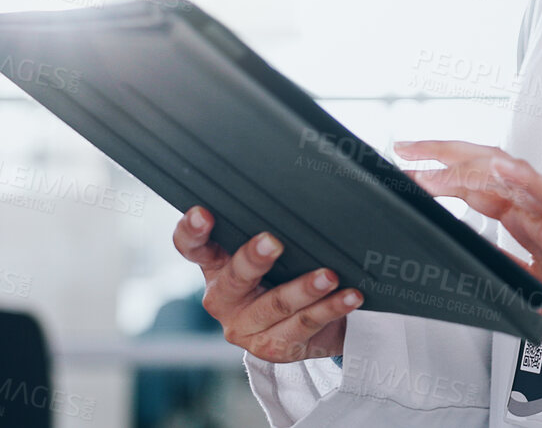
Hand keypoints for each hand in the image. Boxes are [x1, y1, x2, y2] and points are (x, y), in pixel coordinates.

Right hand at [172, 206, 365, 362]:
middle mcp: (224, 298)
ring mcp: (246, 327)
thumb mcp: (276, 249)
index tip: (202, 213)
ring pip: (275, 305)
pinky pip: (303, 326)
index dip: (192, 231)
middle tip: (273, 242)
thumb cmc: (287, 271)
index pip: (193, 247)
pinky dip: (330, 309)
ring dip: (304, 289)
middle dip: (253, 259)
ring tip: (330, 276)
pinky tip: (349, 297)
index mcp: (216, 266)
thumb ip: (277, 225)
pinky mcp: (273, 348)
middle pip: (234, 279)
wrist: (308, 323)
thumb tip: (319, 194)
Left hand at [393, 140, 541, 376]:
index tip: (411, 171)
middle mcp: (541, 217)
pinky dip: (530, 180)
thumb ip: (496, 266)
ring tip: (435, 164)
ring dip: (470, 167)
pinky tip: (505, 168)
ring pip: (513, 178)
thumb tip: (459, 256)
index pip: (480, 186)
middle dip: (445, 154)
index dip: (444, 175)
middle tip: (408, 148)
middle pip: (489, 170)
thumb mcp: (521, 290)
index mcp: (528, 227)